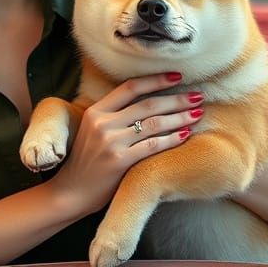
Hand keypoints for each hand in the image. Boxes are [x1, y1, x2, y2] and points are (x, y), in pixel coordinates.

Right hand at [47, 73, 202, 213]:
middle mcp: (102, 123)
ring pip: (153, 124)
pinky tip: (186, 135)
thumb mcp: (92, 131)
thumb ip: (113, 117)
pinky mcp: (119, 161)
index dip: (155, 80)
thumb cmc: (86, 162)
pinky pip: (152, 146)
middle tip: (197, 96)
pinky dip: (172, 139)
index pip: (130, 87)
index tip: (177, 76)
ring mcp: (111, 142)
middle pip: (147, 104)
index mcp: (95, 111)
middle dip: (176, 99)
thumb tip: (148, 103)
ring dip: (179, 117)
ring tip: (197, 113)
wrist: (70, 193)